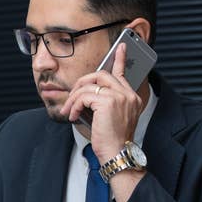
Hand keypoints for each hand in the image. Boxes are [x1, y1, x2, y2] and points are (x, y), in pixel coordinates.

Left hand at [59, 43, 143, 161]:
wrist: (117, 153)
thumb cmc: (112, 140)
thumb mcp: (110, 118)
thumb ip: (105, 102)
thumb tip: (86, 93)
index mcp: (131, 97)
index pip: (123, 73)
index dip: (120, 59)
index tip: (121, 47)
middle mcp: (128, 95)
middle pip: (101, 74)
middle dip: (82, 83)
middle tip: (73, 96)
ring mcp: (119, 97)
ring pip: (89, 85)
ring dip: (74, 98)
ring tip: (70, 111)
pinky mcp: (107, 102)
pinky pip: (83, 96)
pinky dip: (75, 106)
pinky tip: (74, 116)